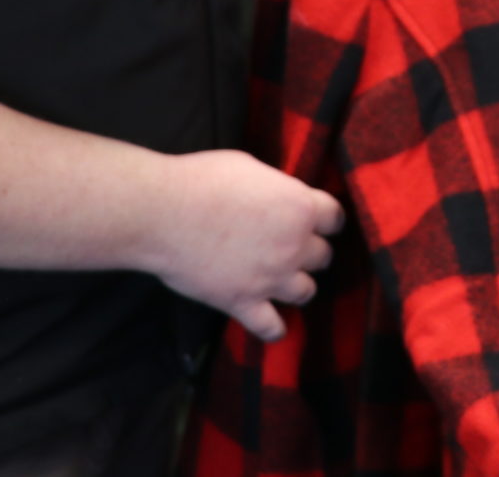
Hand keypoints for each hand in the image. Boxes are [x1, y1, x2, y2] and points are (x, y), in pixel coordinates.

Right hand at [153, 150, 343, 341]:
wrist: (164, 212)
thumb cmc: (203, 180)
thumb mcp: (251, 168)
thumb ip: (276, 188)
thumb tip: (280, 197)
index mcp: (299, 207)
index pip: (335, 218)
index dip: (326, 219)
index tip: (320, 221)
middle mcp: (293, 245)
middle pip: (323, 256)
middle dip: (310, 251)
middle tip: (292, 247)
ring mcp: (270, 277)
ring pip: (306, 292)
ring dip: (297, 285)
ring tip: (283, 280)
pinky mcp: (243, 302)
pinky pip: (271, 327)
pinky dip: (273, 329)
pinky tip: (271, 324)